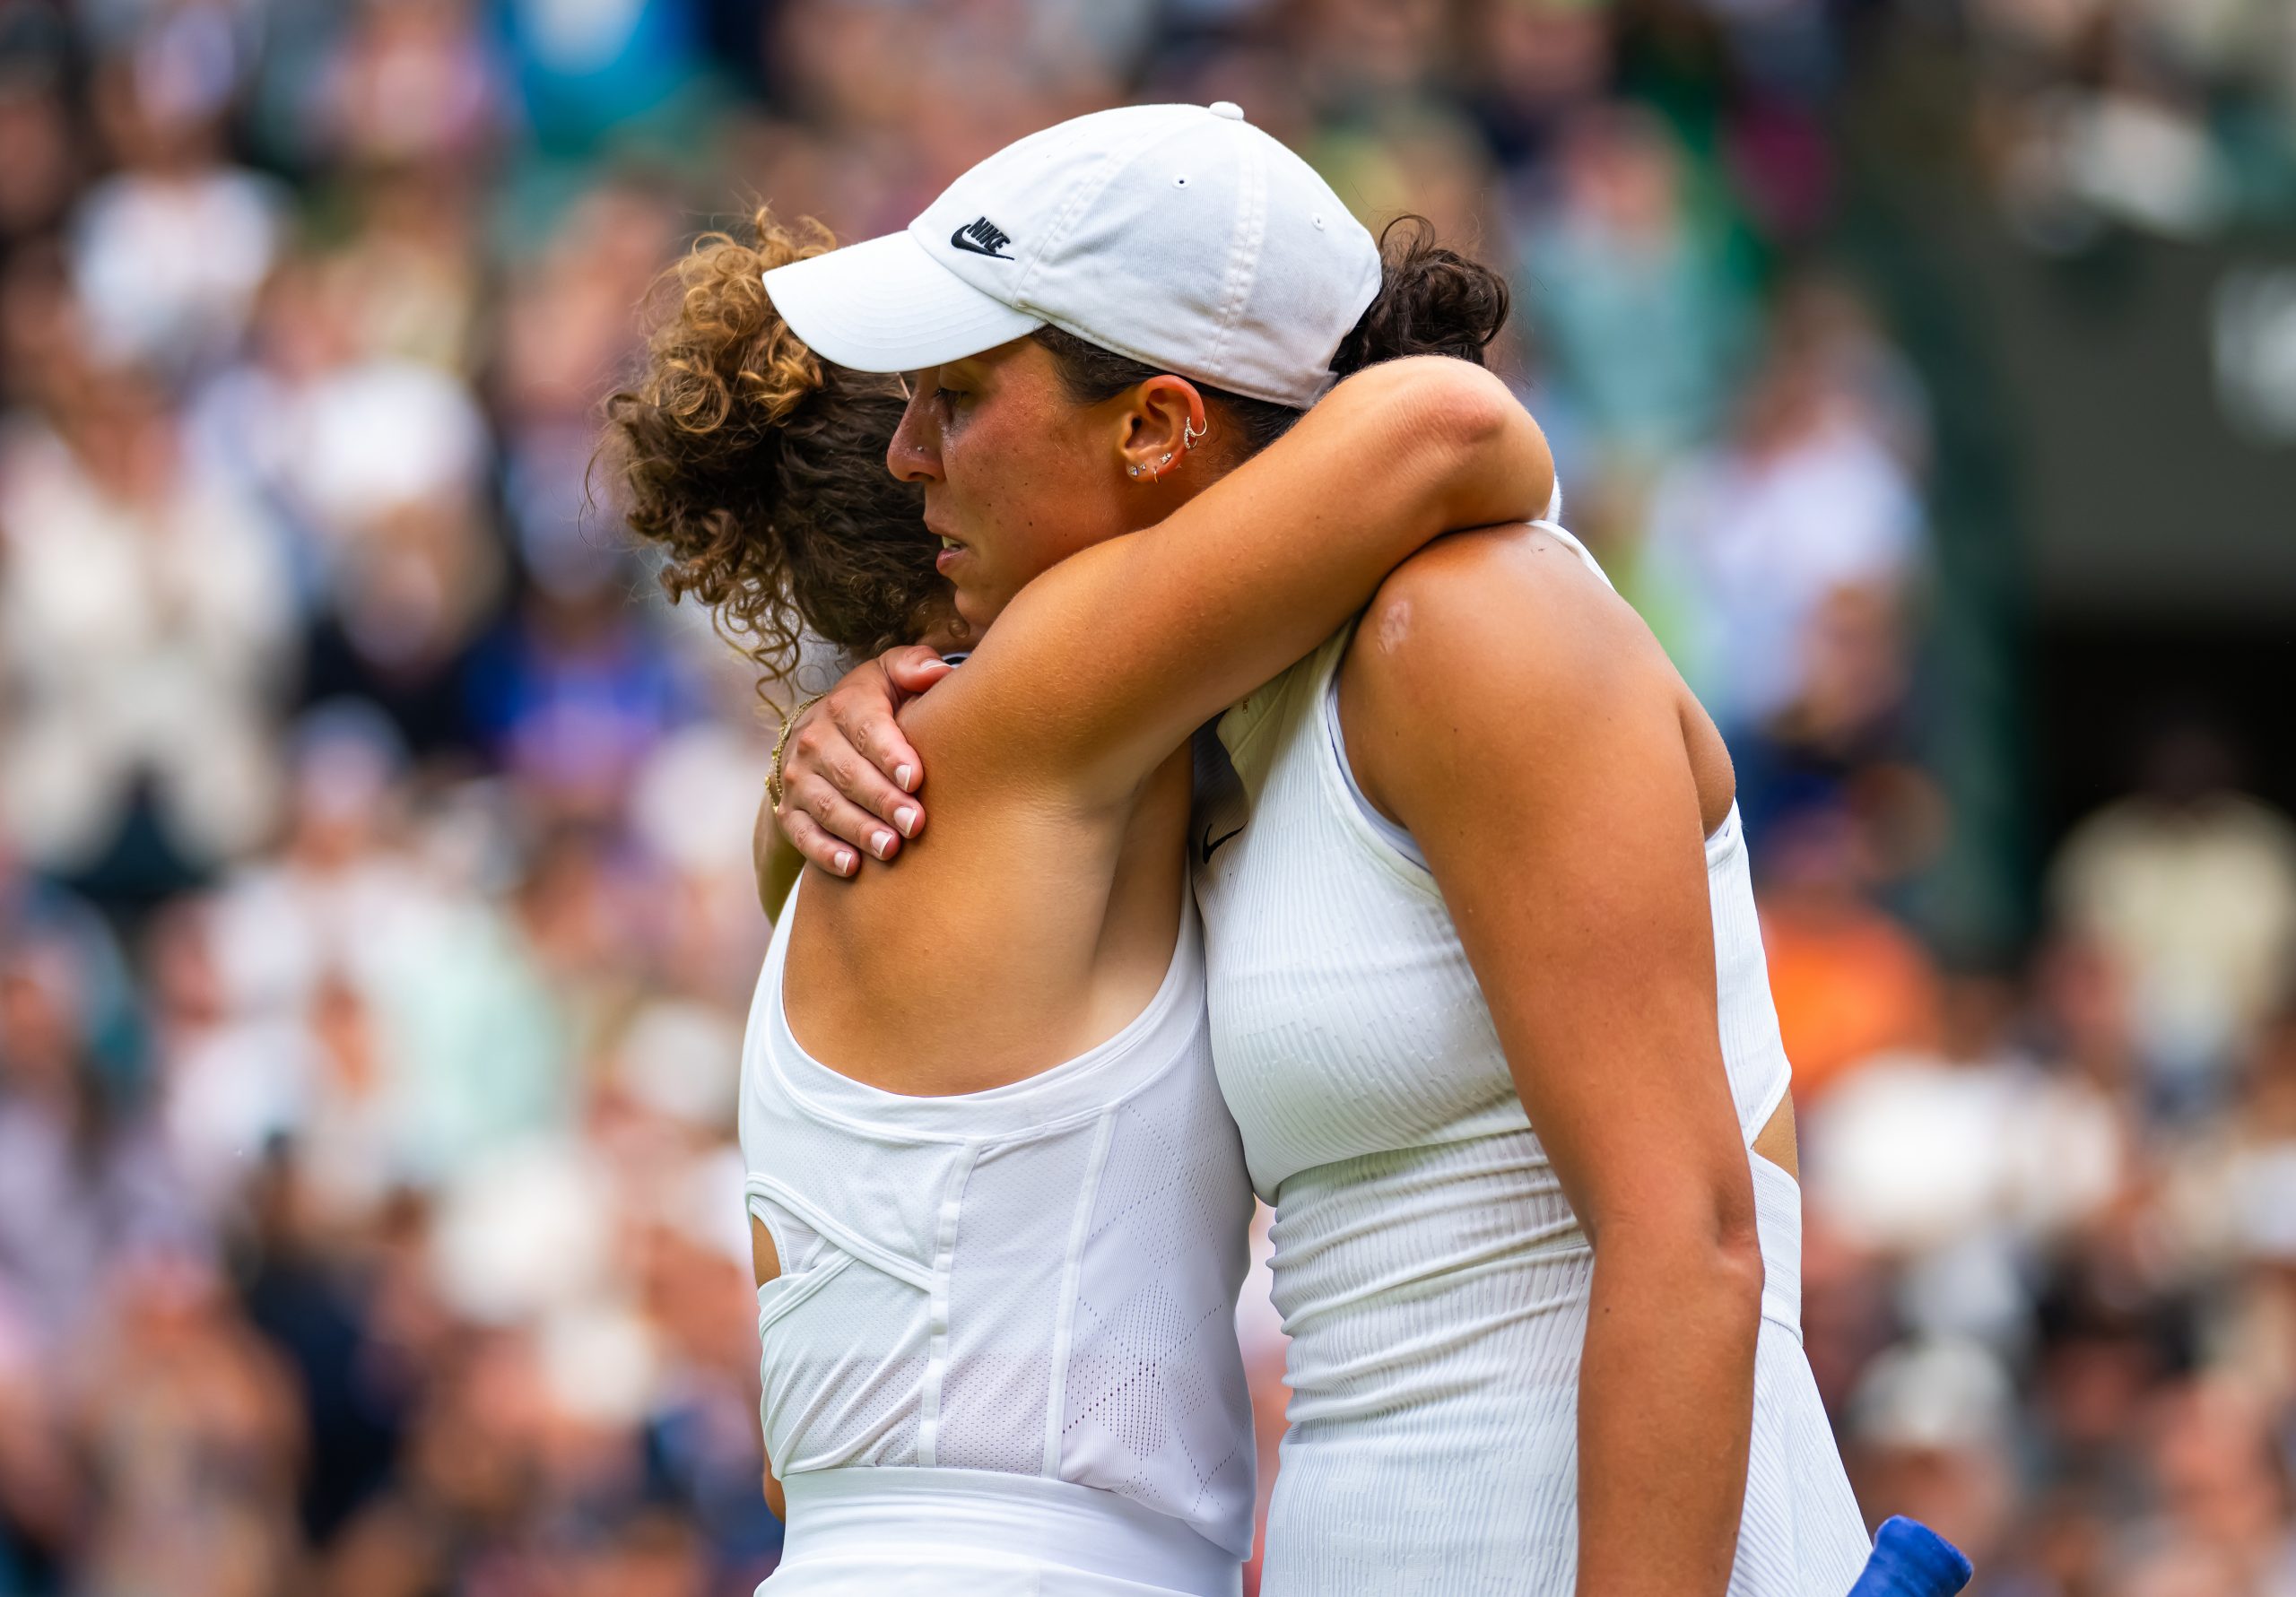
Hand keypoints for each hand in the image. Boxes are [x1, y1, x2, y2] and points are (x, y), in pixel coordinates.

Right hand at [771, 645, 952, 875]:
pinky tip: (851, 866)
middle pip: (848, 773)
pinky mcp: (788, 811)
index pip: (866, 728)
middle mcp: (814, 740)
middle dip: (881, 799)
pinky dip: (824, 852)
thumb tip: (938, 672)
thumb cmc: (874, 707)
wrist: (821, 737)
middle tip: (914, 822)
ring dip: (857, 828)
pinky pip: (802, 834)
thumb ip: (914, 667)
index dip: (889, 754)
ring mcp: (798, 778)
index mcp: (845, 705)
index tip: (915, 778)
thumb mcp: (890, 677)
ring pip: (826, 806)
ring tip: (890, 847)